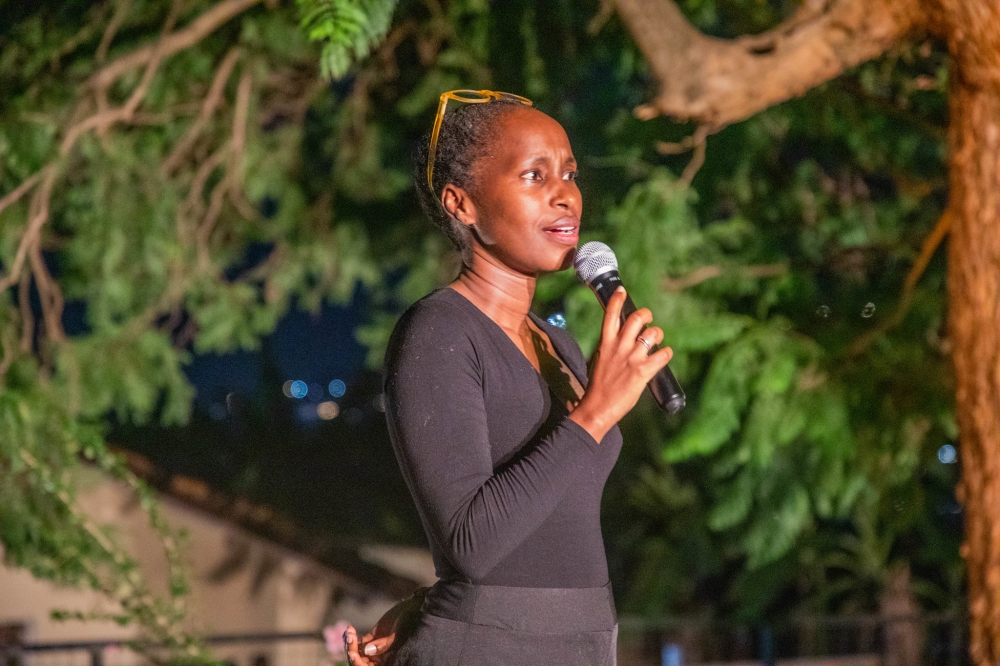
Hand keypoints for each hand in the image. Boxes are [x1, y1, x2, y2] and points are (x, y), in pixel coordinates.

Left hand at [344, 590, 425, 664]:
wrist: (413, 608)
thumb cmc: (410, 622)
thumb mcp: (399, 634)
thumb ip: (385, 644)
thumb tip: (367, 651)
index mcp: (388, 662)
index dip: (358, 664)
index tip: (353, 654)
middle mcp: (380, 660)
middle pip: (359, 663)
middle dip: (352, 653)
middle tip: (350, 638)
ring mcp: (374, 650)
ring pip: (356, 653)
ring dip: (350, 644)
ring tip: (350, 632)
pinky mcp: (371, 639)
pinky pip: (357, 643)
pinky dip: (351, 637)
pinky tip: (350, 629)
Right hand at [570, 287, 672, 441]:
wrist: (597, 407)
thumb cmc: (598, 386)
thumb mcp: (600, 360)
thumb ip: (610, 348)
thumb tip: (621, 341)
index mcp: (605, 343)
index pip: (611, 315)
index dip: (617, 299)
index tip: (621, 290)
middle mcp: (619, 347)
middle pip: (637, 319)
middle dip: (646, 315)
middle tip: (649, 320)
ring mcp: (632, 358)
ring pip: (653, 334)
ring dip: (658, 335)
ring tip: (657, 342)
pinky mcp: (643, 371)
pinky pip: (663, 354)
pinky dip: (667, 353)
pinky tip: (665, 356)